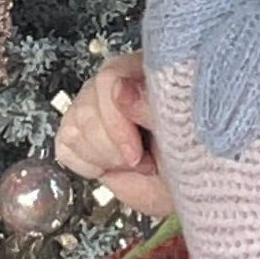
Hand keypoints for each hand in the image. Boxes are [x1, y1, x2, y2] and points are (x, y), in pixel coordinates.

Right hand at [52, 51, 174, 220]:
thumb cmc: (193, 158)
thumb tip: (120, 88)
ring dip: (105, 157)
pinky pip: (66, 146)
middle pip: (88, 105)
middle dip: (113, 147)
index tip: (136, 154)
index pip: (110, 79)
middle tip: (142, 161)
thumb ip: (150, 108)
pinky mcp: (79, 130)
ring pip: (75, 125)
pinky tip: (113, 165)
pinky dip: (89, 164)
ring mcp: (95, 105)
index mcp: (146, 72)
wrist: (188, 186)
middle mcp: (117, 82)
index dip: (117, 122)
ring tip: (134, 162)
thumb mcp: (181, 135)